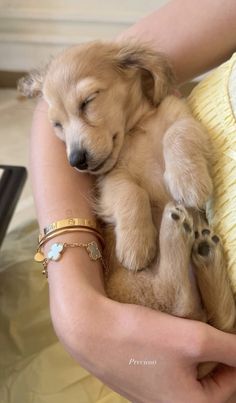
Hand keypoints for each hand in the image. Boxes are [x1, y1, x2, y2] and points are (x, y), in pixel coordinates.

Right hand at [53, 293, 235, 402]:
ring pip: (186, 379)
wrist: (89, 329)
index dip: (233, 359)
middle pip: (207, 386)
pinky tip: (165, 339)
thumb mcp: (193, 338)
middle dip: (214, 360)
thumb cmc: (141, 336)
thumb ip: (229, 347)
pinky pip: (166, 374)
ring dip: (194, 358)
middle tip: (210, 333)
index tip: (228, 334)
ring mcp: (148, 397)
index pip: (229, 387)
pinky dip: (174, 358)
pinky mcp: (135, 381)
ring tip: (189, 334)